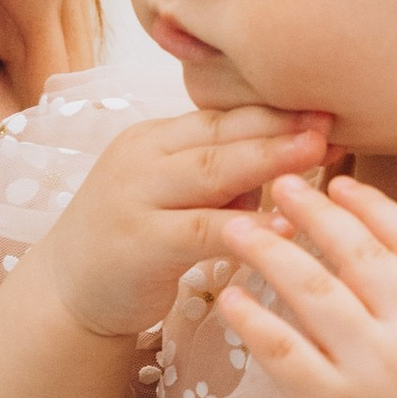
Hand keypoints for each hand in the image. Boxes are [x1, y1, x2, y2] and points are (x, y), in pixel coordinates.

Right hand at [43, 104, 334, 344]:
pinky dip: (246, 227)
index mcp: (153, 139)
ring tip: (316, 152)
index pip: (220, 116)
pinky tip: (283, 226)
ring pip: (211, 172)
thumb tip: (283, 162)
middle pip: (220, 134)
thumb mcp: (172, 195)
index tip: (325, 105)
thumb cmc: (133, 240)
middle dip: (279, 126)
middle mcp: (142, 159)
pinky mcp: (140, 244)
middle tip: (330, 119)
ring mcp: (136, 199)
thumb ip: (219, 177)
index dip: (274, 111)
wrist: (66, 292)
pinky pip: (201, 231)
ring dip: (268, 160)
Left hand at [216, 174, 396, 397]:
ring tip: (237, 228)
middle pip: (360, 256)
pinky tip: (227, 296)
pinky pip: (281, 348)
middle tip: (279, 184)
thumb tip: (393, 254)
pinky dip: (251, 317)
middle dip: (316, 212)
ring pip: (315, 292)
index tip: (340, 183)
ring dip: (271, 252)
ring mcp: (373, 374)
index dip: (373, 209)